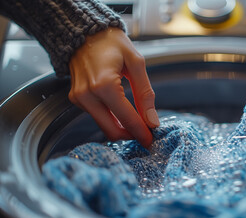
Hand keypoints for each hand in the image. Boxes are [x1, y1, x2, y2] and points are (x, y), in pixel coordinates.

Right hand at [69, 28, 158, 147]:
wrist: (85, 31)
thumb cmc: (111, 42)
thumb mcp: (136, 63)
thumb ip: (145, 94)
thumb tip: (152, 120)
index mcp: (104, 85)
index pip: (127, 119)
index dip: (142, 133)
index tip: (152, 140)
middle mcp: (88, 95)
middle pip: (112, 130)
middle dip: (131, 135)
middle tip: (146, 134)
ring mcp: (79, 98)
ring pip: (104, 126)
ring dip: (122, 128)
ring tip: (138, 121)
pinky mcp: (76, 99)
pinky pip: (97, 116)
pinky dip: (111, 118)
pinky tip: (123, 112)